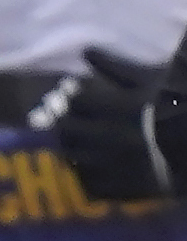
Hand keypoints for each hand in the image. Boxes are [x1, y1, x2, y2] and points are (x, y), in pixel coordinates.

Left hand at [59, 46, 186, 199]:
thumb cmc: (180, 108)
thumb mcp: (154, 82)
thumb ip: (117, 67)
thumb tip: (86, 51)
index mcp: (120, 108)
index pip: (74, 101)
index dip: (71, 98)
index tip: (72, 97)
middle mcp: (113, 137)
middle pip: (67, 130)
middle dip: (65, 123)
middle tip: (71, 121)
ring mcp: (117, 166)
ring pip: (72, 158)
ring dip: (71, 149)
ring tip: (81, 144)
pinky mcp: (125, 189)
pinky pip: (89, 185)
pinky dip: (85, 176)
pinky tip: (95, 167)